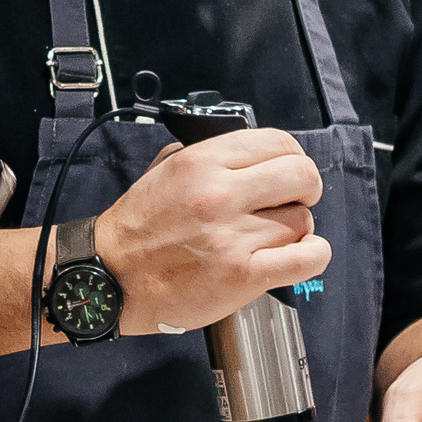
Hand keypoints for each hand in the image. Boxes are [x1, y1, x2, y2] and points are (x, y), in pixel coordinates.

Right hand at [95, 129, 327, 333]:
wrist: (110, 278)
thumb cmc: (136, 230)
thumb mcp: (162, 171)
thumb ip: (207, 155)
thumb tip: (249, 155)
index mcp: (200, 163)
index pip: (278, 142)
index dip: (292, 156)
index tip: (288, 171)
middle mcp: (219, 195)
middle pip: (302, 176)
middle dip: (304, 188)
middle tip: (292, 201)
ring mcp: (234, 237)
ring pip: (303, 220)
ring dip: (294, 229)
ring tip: (270, 239)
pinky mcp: (244, 276)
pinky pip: (309, 258)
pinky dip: (311, 255)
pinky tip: (296, 256)